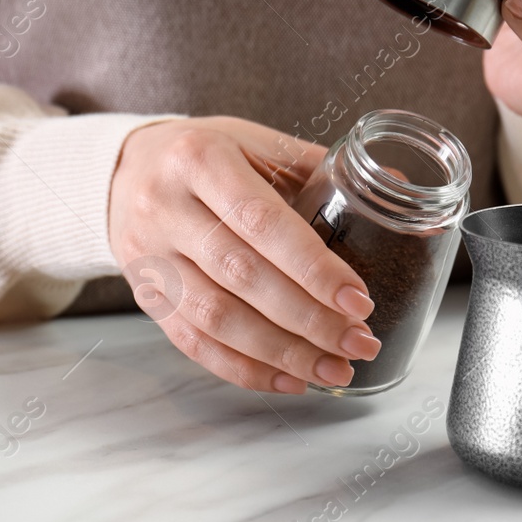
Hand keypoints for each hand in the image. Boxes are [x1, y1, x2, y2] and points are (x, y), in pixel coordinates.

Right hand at [108, 117, 380, 393]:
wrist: (121, 171)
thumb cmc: (204, 155)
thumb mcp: (253, 142)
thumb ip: (317, 169)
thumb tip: (399, 190)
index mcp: (200, 158)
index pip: (261, 221)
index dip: (312, 267)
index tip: (358, 300)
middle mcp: (165, 207)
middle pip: (242, 276)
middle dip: (308, 318)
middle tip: (359, 342)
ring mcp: (149, 256)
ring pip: (216, 318)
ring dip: (282, 353)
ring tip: (335, 370)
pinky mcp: (145, 295)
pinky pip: (193, 343)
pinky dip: (244, 369)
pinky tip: (289, 379)